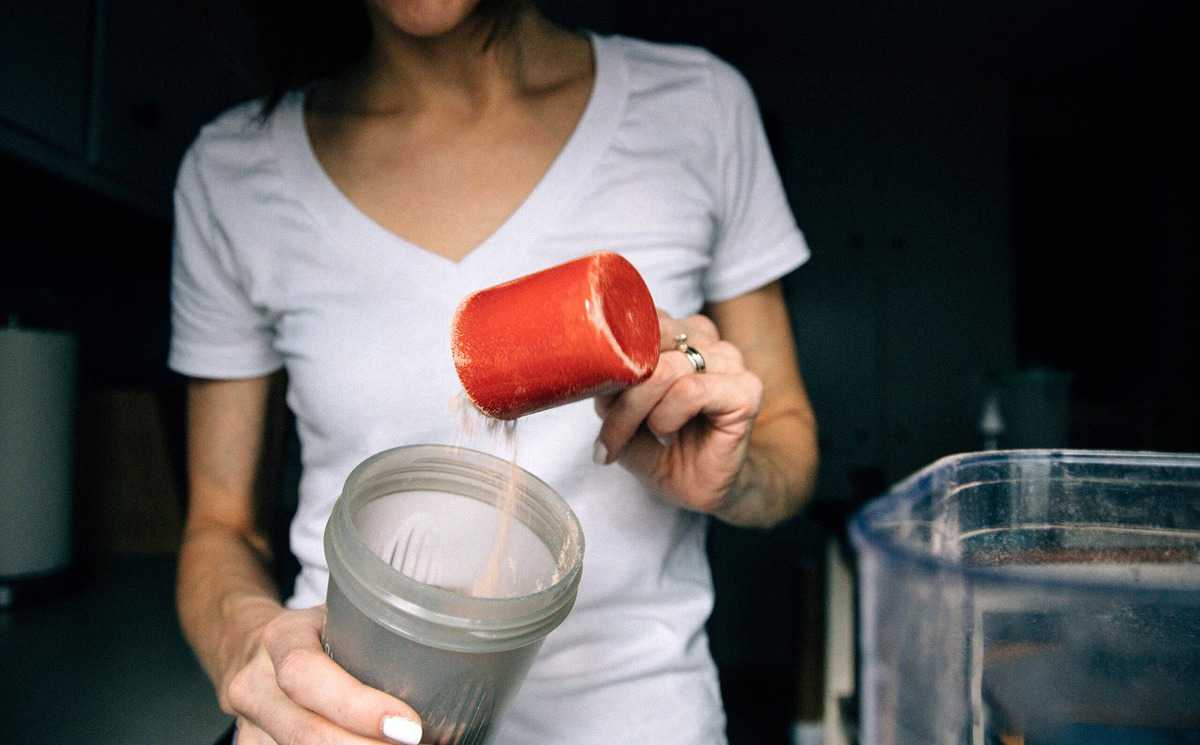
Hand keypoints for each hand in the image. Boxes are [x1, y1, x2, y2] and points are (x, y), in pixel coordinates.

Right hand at [221, 603, 423, 744]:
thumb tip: (457, 638)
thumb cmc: (316, 631)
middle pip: (303, 732)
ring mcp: (249, 724)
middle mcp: (255, 683)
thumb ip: (380, 629)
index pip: (307, 675)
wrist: (254, 647)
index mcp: (281, 638)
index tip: (409, 727)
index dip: (358, 707)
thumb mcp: (341, 615)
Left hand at [594, 310, 762, 515]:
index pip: (637, 320)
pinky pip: (690, 391)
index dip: (610, 360)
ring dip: (636, 411)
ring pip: (665, 370)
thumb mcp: (617, 410)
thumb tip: (593, 370)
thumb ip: (608, 382)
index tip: (595, 399)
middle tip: (608, 430)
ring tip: (629, 438)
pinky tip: (666, 435)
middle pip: (648, 343)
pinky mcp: (746, 390)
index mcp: (677, 331)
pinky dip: (666, 418)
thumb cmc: (657, 445)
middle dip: (620, 389)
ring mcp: (729, 361)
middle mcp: (705, 339)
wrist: (694, 485)